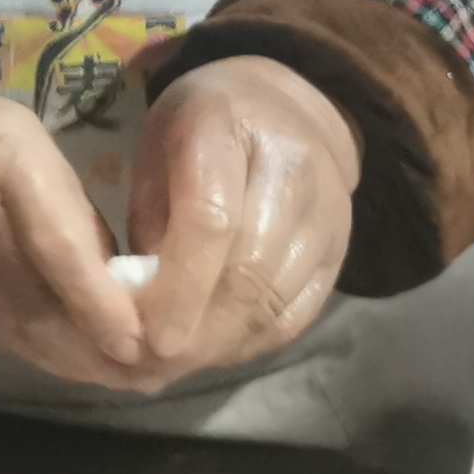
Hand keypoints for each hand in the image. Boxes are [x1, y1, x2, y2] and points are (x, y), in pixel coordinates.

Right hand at [0, 67, 155, 388]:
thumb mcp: (29, 142)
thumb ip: (70, 212)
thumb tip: (122, 284)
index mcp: (4, 164)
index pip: (53, 245)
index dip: (95, 301)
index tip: (139, 339)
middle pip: (34, 300)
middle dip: (95, 347)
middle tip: (154, 373)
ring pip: (14, 327)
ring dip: (72, 359)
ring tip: (126, 378)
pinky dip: (38, 352)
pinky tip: (73, 363)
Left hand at [125, 55, 358, 379]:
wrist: (290, 108)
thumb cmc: (202, 124)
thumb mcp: (156, 145)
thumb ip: (149, 218)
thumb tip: (132, 308)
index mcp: (229, 130)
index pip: (213, 221)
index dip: (180, 287)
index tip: (146, 335)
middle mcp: (293, 174)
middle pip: (249, 274)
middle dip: (195, 331)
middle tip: (148, 364)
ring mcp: (329, 218)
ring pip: (275, 304)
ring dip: (219, 346)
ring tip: (171, 365)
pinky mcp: (341, 256)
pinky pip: (296, 316)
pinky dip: (249, 342)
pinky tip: (211, 350)